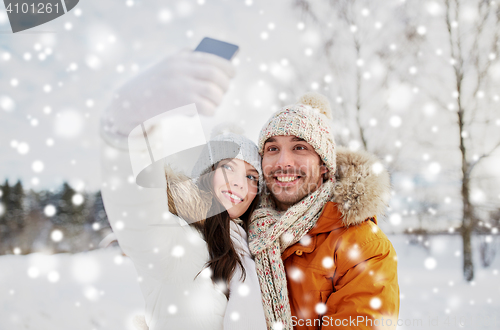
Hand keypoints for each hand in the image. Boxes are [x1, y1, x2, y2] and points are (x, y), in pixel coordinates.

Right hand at [101, 49, 235, 137]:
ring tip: (213, 103)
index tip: (232, 73)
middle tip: (223, 92)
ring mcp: (180, 85)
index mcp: (180, 58)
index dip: (226, 66)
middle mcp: (181, 69)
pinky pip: (208, 107)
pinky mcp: (180, 103)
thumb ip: (188, 61)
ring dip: (218, 99)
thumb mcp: (168, 66)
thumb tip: (219, 65)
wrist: (131, 102)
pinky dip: (211, 111)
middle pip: (216, 74)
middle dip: (225, 84)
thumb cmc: (155, 86)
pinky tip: (206, 112)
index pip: (212, 58)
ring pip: (214, 92)